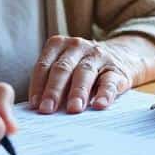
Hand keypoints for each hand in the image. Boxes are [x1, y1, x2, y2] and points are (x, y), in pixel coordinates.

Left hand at [29, 35, 154, 113]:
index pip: (44, 66)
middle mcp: (77, 46)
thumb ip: (50, 82)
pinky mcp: (116, 69)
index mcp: (59, 45)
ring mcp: (98, 56)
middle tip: (48, 109)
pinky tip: (99, 105)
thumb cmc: (81, 69)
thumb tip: (37, 108)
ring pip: (84, 73)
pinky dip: (104, 94)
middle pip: (62, 69)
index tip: (35, 105)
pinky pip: (109, 81)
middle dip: (54, 90)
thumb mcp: (64, 67)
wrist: (120, 56)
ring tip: (73, 109)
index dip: (38, 86)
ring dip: (77, 92)